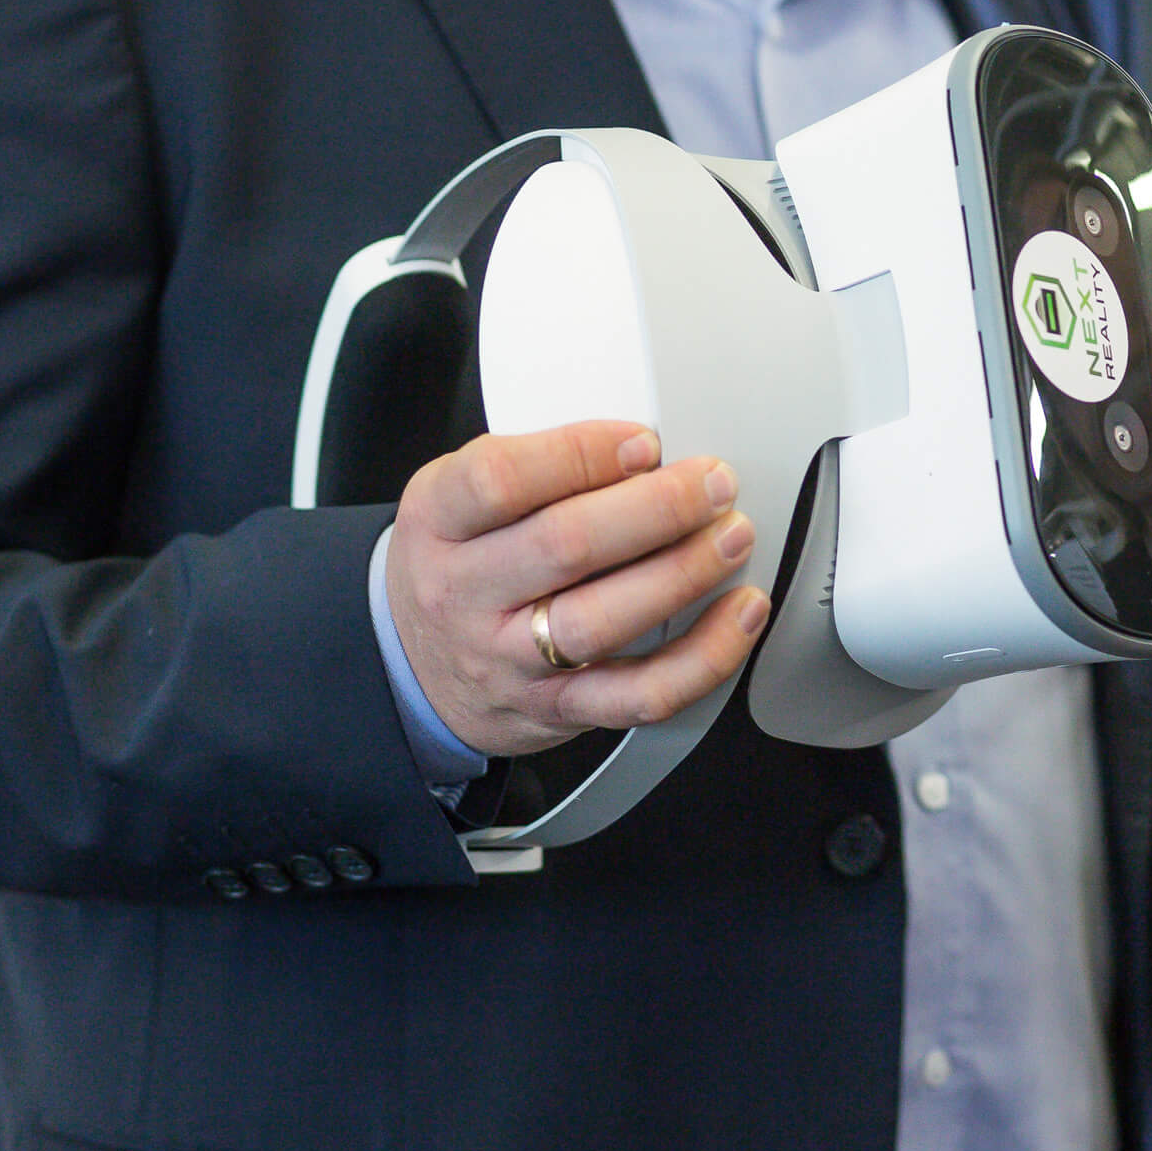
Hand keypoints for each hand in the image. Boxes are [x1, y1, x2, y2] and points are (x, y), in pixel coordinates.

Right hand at [385, 420, 769, 753]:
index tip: (642, 442)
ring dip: (682, 573)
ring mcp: (508, 658)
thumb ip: (532, 467)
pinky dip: (702, 658)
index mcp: (439, 520)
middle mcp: (465, 593)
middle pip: (565, 546)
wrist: (414, 669)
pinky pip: (638, 695)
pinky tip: (738, 616)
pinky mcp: (556, 708)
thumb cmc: (457, 564)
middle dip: (657, 507)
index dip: (581, 454)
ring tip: (731, 536)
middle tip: (712, 484)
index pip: (500, 478)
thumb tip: (644, 446)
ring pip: (602, 621)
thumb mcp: (457, 497)